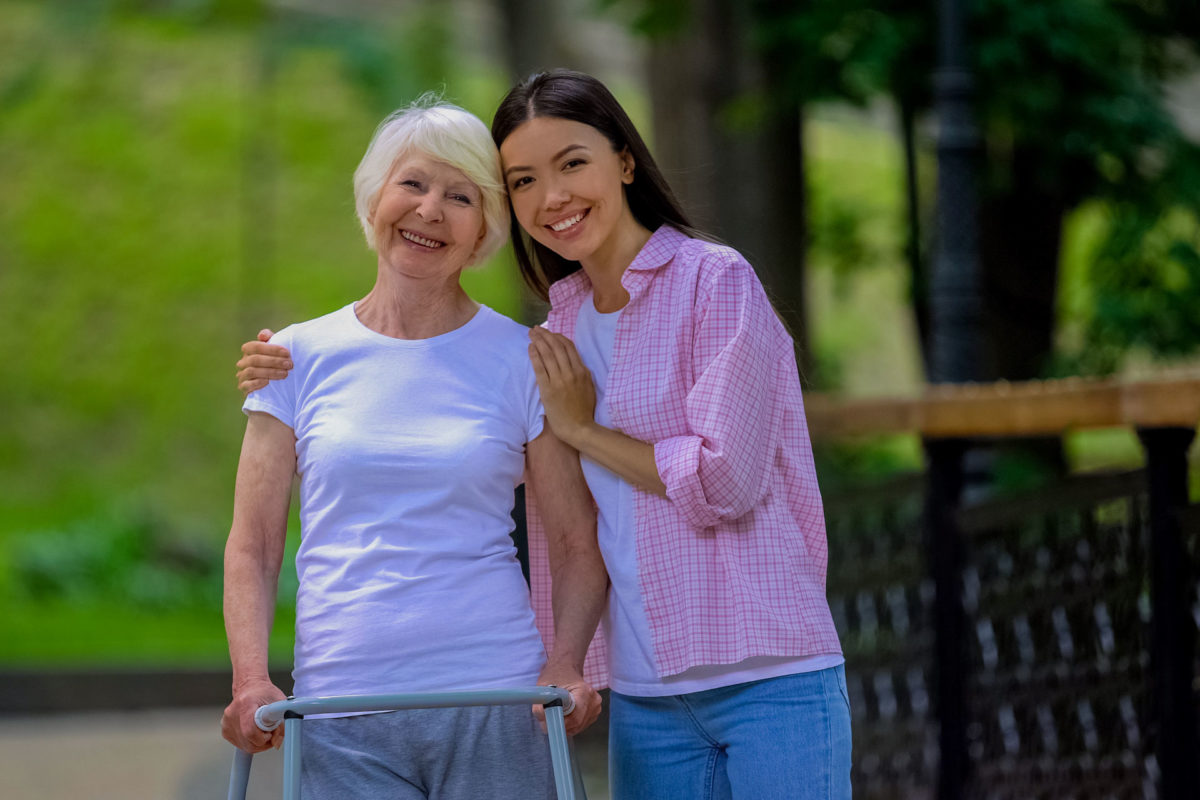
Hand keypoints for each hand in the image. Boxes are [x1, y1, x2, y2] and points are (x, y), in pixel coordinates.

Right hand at [221, 677, 286, 752]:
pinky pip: (240, 744)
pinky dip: (250, 742)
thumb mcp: (280, 702)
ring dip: (258, 743)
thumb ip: (283, 723)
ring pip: (244, 746)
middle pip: (248, 742)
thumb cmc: (265, 693)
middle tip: (271, 732)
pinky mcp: (225, 730)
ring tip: (263, 730)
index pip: (250, 731)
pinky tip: (255, 731)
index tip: (270, 732)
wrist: (250, 687)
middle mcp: (232, 714)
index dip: (263, 738)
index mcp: (245, 704)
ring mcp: (226, 723)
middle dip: (264, 742)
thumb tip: (277, 743)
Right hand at [236, 329, 291, 394]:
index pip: (255, 346)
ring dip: (270, 372)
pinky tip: (269, 383)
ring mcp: (242, 375)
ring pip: (252, 371)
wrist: (274, 384)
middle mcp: (243, 362)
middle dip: (274, 361)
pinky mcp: (244, 387)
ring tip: (285, 374)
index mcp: (248, 350)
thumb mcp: (275, 349)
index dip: (271, 349)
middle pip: (255, 359)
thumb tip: (262, 335)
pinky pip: (247, 385)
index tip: (287, 353)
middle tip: (289, 365)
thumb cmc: (276, 360)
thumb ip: (270, 338)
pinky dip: (258, 383)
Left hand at [528, 327, 595, 448]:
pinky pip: (540, 368)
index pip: (569, 347)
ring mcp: (559, 380)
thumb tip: (576, 362)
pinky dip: (535, 355)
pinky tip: (530, 347)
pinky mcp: (548, 389)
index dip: (558, 337)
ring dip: (538, 341)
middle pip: (557, 347)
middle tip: (537, 328)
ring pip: (548, 354)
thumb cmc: (583, 410)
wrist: (578, 428)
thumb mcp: (588, 387)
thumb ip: (583, 373)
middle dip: (546, 335)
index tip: (550, 333)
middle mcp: (571, 373)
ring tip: (531, 333)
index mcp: (582, 371)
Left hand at [536, 661, 601, 735]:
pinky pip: (580, 725)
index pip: (574, 718)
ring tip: (554, 714)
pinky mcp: (594, 713)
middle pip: (577, 724)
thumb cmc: (555, 675)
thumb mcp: (543, 688)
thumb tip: (543, 723)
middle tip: (546, 721)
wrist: (567, 668)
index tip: (547, 722)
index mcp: (585, 692)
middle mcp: (594, 701)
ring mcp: (596, 708)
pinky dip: (570, 725)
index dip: (559, 723)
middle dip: (560, 725)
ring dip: (565, 726)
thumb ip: (540, 706)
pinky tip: (564, 714)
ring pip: (578, 727)